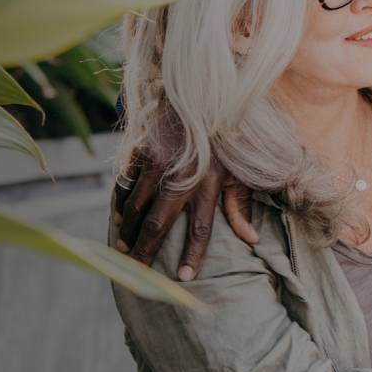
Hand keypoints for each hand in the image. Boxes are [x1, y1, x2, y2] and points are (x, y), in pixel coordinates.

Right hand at [112, 152, 258, 280]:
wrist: (202, 94)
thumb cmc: (225, 138)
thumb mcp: (240, 169)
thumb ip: (241, 204)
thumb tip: (252, 239)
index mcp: (208, 184)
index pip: (200, 228)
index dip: (193, 255)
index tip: (186, 277)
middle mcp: (181, 177)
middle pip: (158, 224)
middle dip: (145, 251)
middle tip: (136, 271)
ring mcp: (158, 164)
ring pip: (137, 206)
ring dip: (128, 231)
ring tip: (123, 249)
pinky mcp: (143, 151)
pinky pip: (127, 183)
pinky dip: (121, 203)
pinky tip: (119, 218)